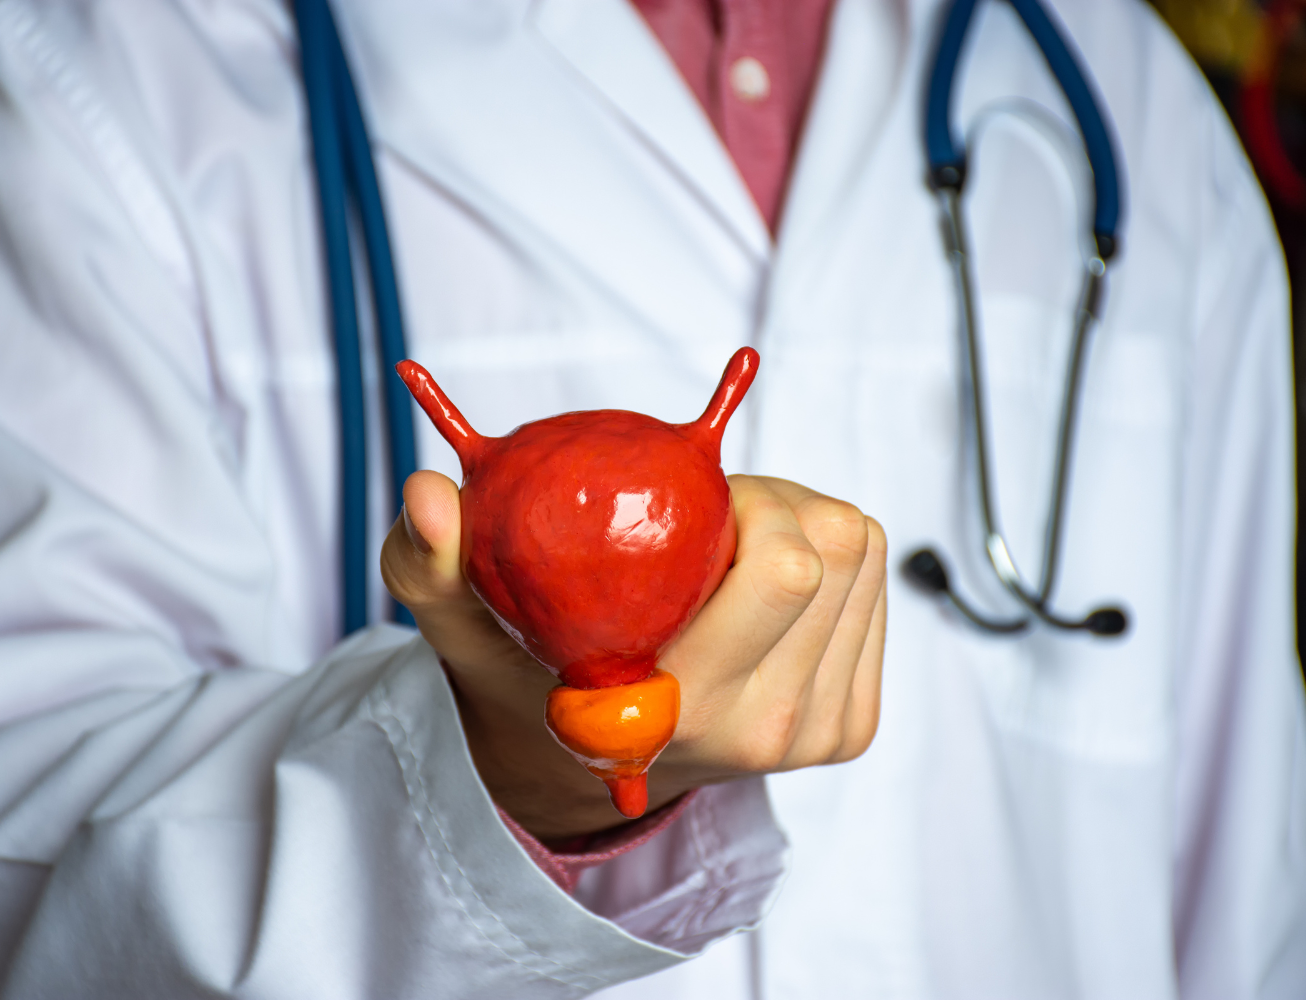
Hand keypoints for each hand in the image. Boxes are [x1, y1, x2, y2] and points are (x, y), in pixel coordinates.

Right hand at [381, 471, 886, 840]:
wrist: (584, 764)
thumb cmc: (530, 674)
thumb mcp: (461, 622)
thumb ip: (428, 562)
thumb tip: (428, 495)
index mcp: (677, 711)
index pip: (790, 565)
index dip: (743, 502)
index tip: (679, 506)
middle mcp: (762, 733)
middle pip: (835, 548)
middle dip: (772, 501)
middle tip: (705, 515)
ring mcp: (817, 735)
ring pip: (862, 554)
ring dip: (799, 521)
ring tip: (727, 547)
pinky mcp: (851, 724)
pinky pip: (877, 586)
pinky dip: (829, 555)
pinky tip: (761, 578)